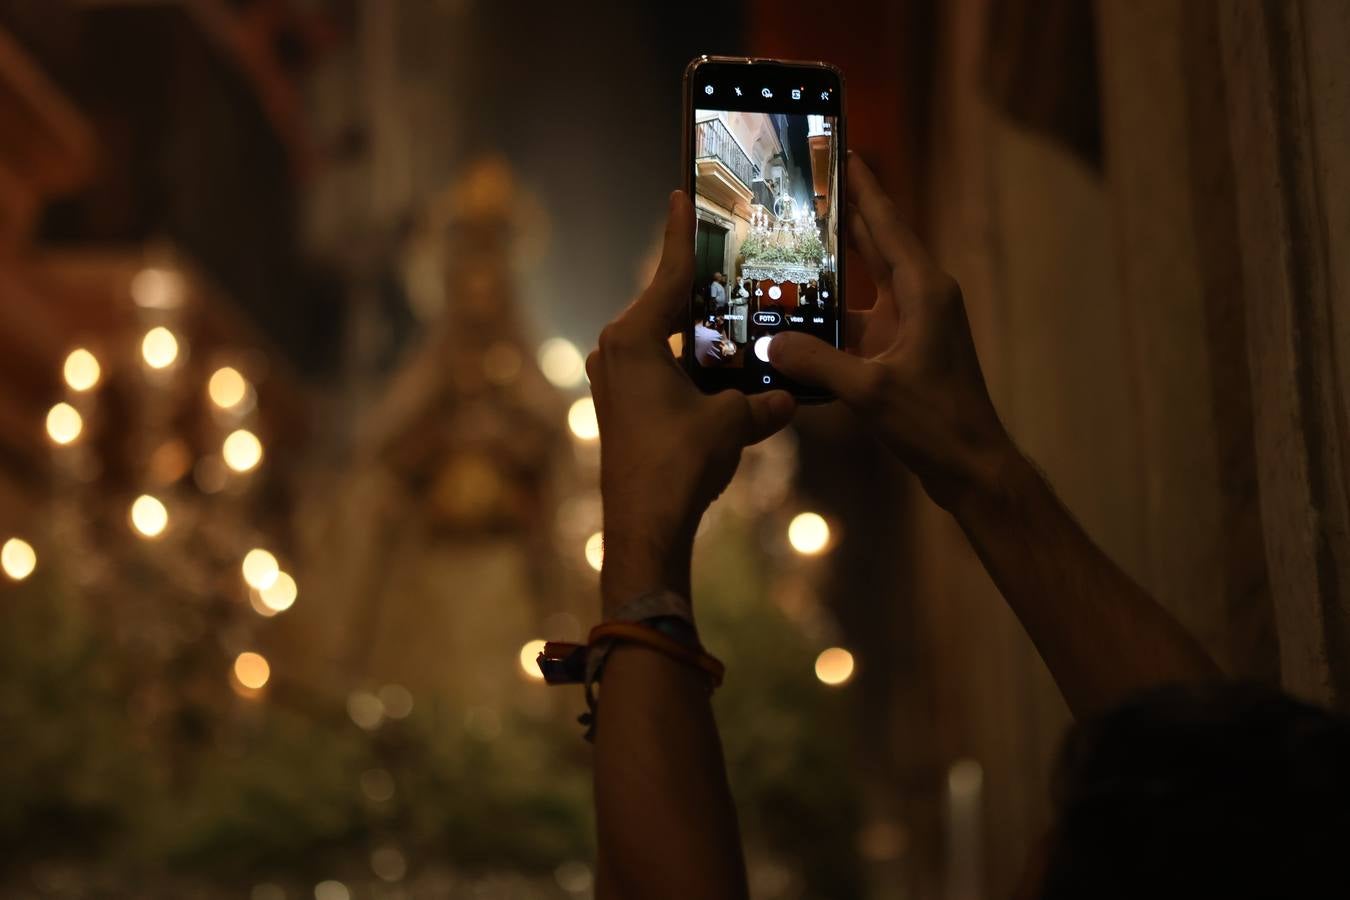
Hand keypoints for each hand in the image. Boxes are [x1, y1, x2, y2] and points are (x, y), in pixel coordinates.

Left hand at [588, 191, 795, 610]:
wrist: (644, 528)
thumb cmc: (678, 466)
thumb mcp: (730, 424)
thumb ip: (762, 402)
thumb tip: (790, 397)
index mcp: (635, 339)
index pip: (667, 274)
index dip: (681, 234)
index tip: (682, 194)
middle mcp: (616, 351)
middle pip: (665, 303)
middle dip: (699, 283)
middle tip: (729, 253)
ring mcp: (614, 380)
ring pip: (663, 337)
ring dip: (696, 326)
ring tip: (734, 306)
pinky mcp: (621, 406)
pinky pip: (659, 366)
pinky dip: (688, 359)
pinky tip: (720, 362)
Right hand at [769, 154, 1011, 509]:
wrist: (971, 465)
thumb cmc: (935, 422)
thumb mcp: (871, 390)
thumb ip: (817, 364)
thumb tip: (770, 346)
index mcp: (924, 290)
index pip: (887, 224)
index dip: (864, 187)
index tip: (843, 150)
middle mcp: (920, 298)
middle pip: (876, 245)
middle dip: (843, 217)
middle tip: (806, 188)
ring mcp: (912, 326)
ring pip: (863, 286)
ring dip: (829, 273)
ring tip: (784, 251)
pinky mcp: (902, 352)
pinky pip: (860, 322)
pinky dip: (831, 318)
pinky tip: (796, 321)